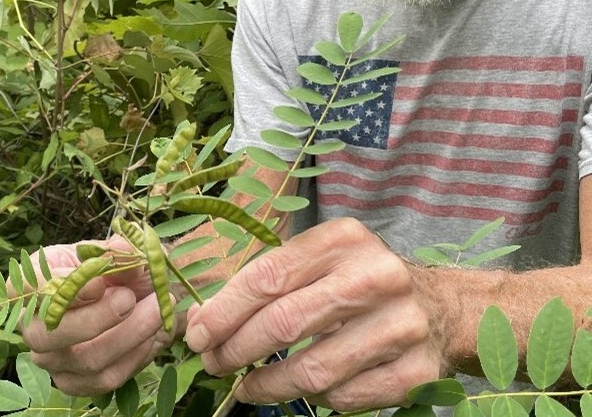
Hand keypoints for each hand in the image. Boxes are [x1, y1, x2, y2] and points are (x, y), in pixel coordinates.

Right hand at [18, 237, 175, 395]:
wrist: (127, 297)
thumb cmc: (107, 269)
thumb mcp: (110, 253)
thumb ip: (115, 252)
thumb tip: (123, 249)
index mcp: (29, 284)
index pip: (33, 288)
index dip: (65, 288)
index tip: (100, 280)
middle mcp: (32, 327)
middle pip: (52, 334)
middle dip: (97, 317)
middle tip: (129, 298)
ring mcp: (51, 360)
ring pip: (87, 359)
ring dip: (129, 334)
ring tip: (157, 308)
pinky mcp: (75, 383)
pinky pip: (107, 377)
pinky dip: (135, 355)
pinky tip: (152, 334)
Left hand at [184, 218, 443, 411]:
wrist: (441, 306)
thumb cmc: (360, 277)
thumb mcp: (322, 257)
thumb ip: (271, 278)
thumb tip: (204, 319)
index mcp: (344, 239)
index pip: (268, 275)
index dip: (225, 309)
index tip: (196, 333)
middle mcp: (375, 276)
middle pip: (285, 323)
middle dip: (236, 348)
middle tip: (212, 362)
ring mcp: (400, 326)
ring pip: (312, 370)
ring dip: (266, 384)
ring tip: (244, 385)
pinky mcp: (416, 372)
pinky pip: (344, 398)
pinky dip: (312, 398)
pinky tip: (294, 389)